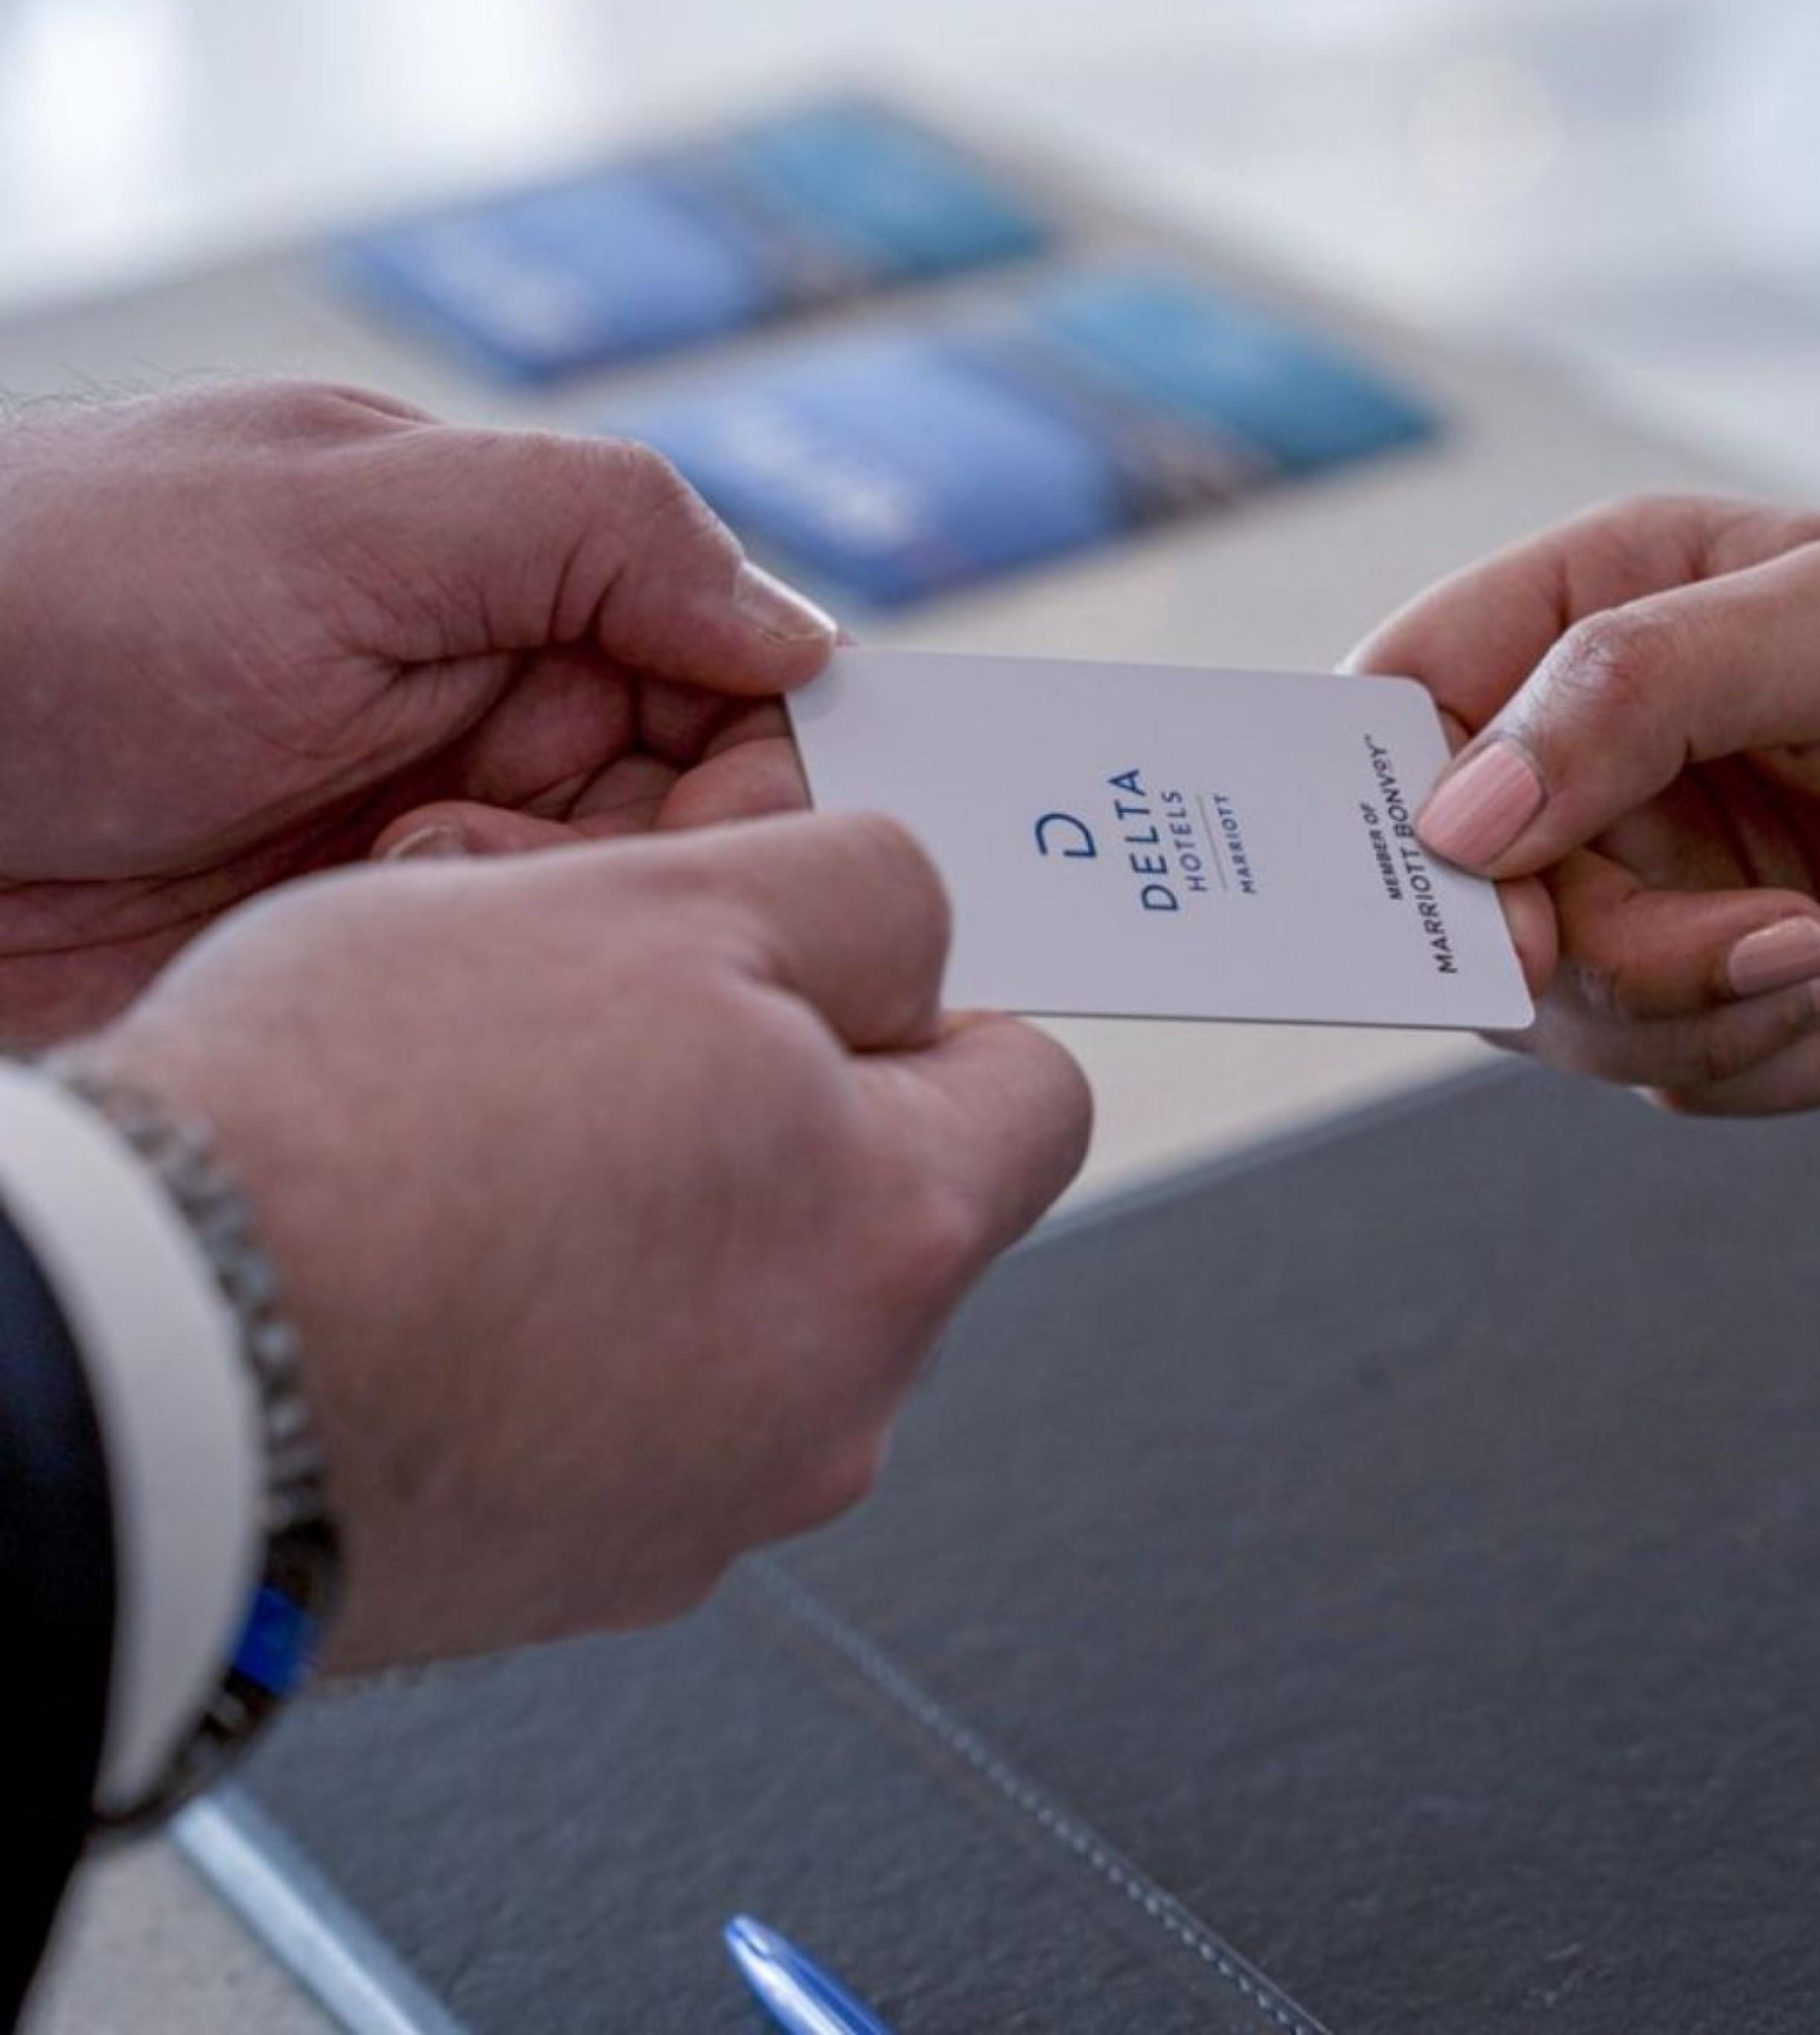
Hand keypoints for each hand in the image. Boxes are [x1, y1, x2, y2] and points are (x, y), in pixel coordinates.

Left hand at [0, 385, 833, 1045]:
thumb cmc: (45, 592)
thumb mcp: (340, 507)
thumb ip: (596, 528)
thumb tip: (803, 630)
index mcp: (504, 587)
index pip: (727, 678)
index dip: (767, 753)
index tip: (745, 820)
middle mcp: (480, 725)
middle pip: (693, 821)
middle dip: (665, 861)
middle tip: (533, 850)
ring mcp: (418, 855)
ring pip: (608, 930)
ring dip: (553, 930)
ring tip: (409, 880)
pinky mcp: (356, 977)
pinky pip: (498, 1017)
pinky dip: (484, 1010)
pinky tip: (384, 968)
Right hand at [74, 814, 1090, 1668]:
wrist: (134, 1375)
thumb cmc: (356, 1139)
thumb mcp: (652, 909)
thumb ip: (849, 902)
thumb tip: (918, 926)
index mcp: (892, 1235)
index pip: (1033, 1094)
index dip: (935, 1009)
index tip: (842, 983)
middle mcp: (835, 1404)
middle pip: (888, 1207)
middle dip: (790, 1113)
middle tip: (628, 1050)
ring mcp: (709, 1503)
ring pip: (753, 1302)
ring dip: (676, 1220)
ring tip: (513, 1162)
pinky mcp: (584, 1568)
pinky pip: (641, 1403)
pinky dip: (588, 1336)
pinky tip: (467, 1279)